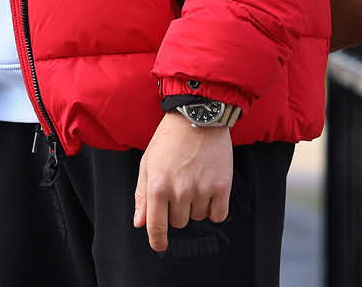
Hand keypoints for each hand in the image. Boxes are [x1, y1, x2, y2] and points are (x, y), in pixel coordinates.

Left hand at [133, 110, 232, 251]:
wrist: (197, 117)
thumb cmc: (168, 140)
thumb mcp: (147, 163)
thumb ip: (141, 195)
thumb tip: (139, 222)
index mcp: (157, 186)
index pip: (156, 226)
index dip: (157, 240)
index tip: (159, 245)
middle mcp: (179, 191)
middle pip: (178, 223)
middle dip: (177, 210)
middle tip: (179, 186)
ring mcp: (202, 190)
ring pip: (198, 218)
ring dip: (196, 206)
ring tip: (194, 180)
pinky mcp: (222, 187)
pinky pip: (218, 215)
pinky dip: (214, 208)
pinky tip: (209, 190)